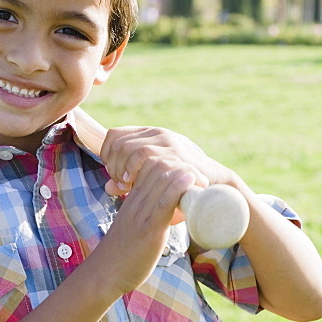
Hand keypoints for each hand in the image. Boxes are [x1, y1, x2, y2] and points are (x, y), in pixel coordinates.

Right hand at [92, 155, 196, 294]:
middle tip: (203, 176)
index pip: (149, 164)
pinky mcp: (148, 229)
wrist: (105, 273)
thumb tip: (169, 211)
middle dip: (182, 164)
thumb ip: (146, 214)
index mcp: (132, 198)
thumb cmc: (121, 252)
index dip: (172, 161)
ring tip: (204, 179)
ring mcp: (141, 214)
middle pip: (157, 165)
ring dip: (185, 173)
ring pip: (161, 178)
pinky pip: (163, 202)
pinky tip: (191, 181)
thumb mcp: (132, 225)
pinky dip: (178, 187)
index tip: (191, 171)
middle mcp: (135, 201)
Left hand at [100, 125, 219, 197]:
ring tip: (126, 185)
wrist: (214, 184)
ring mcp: (168, 142)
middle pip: (119, 143)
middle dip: (113, 165)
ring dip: (122, 168)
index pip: (114, 136)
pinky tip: (133, 183)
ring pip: (130, 148)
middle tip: (120, 183)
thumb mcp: (150, 181)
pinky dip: (133, 169)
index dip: (106, 154)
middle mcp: (158, 133)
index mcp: (149, 135)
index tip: (113, 174)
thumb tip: (108, 188)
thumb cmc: (179, 184)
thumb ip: (129, 181)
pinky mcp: (175, 153)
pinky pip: (146, 155)